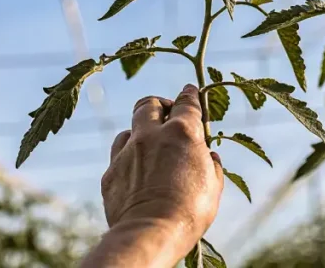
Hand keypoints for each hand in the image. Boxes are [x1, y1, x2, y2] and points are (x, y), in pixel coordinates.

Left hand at [100, 84, 223, 257]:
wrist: (151, 233)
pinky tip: (137, 174)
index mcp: (181, 133)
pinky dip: (128, 160)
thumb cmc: (190, 211)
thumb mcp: (213, 186)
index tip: (190, 91)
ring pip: (129, 129)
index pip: (186, 103)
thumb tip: (208, 156)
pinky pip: (117, 158)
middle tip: (167, 114)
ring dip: (139, 133)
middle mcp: (150, 136)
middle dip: (159, 105)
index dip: (190, 95)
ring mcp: (126, 153)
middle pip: (148, 104)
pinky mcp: (110, 173)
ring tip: (150, 146)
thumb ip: (211, 165)